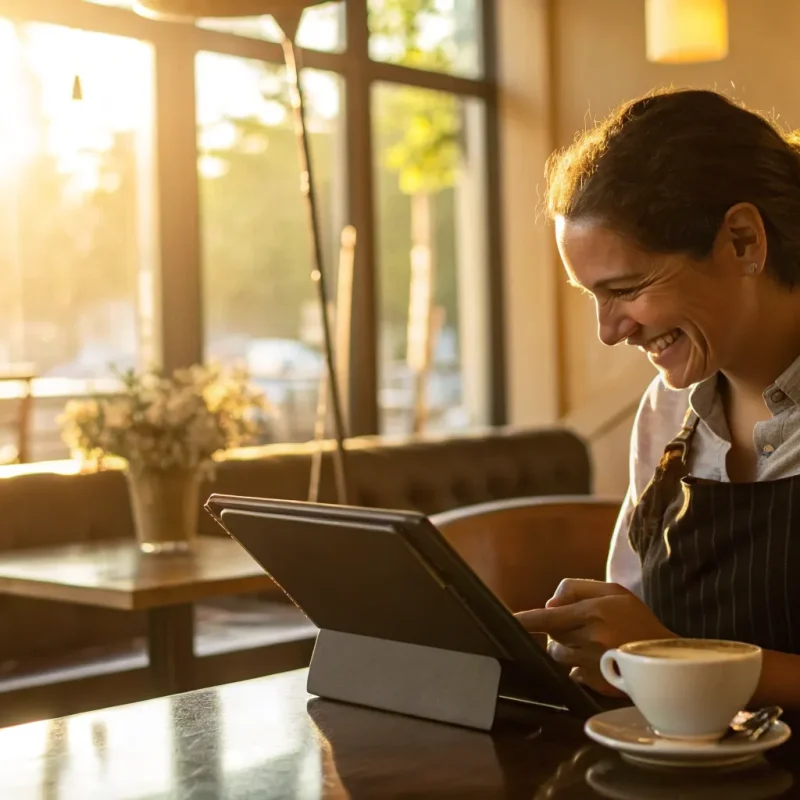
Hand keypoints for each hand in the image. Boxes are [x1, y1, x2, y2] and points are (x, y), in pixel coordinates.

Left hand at [515, 579, 674, 694]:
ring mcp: (592, 664)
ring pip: (559, 655)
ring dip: (567, 648)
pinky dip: (578, 665)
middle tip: (583, 626)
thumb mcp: (614, 591)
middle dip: (560, 630)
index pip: (546, 618)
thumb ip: (577, 589)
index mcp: (593, 614)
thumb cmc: (639, 620)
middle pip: (552, 636)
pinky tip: (597, 659)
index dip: (524, 620)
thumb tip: (549, 604)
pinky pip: (572, 673)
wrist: (667, 657)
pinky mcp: (597, 683)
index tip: (508, 621)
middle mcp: (590, 640)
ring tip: (592, 643)